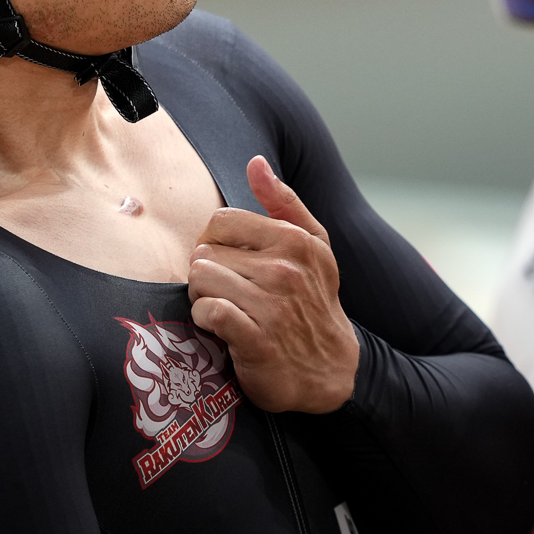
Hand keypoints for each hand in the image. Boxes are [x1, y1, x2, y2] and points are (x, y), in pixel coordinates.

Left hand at [187, 156, 358, 413]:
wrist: (331, 372)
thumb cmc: (314, 302)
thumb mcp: (313, 247)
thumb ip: (283, 202)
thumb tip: (255, 162)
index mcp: (295, 240)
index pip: (222, 221)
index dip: (215, 242)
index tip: (227, 262)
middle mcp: (285, 270)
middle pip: (205, 252)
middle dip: (207, 272)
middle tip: (225, 291)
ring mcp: (273, 306)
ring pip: (201, 279)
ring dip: (202, 296)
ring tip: (221, 306)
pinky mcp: (257, 340)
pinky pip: (208, 311)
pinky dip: (204, 318)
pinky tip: (218, 326)